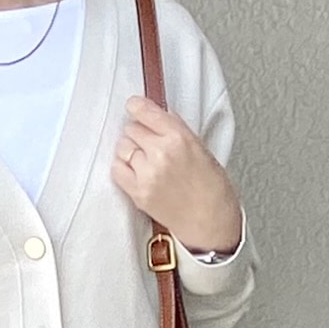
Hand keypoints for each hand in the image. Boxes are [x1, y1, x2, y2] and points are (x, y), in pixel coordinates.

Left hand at [111, 93, 242, 254]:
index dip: (137, 107)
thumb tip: (157, 116)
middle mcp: (161, 153)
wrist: (210, 221)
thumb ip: (176, 129)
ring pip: (122, 147)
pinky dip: (123, 167)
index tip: (133, 106)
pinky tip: (135, 170)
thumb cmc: (211, 187)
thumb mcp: (200, 147)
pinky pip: (117, 169)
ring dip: (130, 150)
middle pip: (131, 129)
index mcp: (179, 137)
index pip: (145, 112)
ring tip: (145, 159)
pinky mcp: (138, 192)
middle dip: (138, 132)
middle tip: (149, 142)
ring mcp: (147, 174)